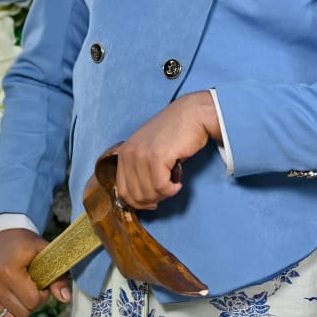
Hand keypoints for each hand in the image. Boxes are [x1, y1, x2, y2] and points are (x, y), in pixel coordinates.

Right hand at [0, 229, 70, 316]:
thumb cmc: (28, 245)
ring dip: (22, 310)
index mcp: (9, 272)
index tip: (42, 283)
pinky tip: (13, 300)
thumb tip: (65, 298)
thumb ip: (58, 276)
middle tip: (33, 287)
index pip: (32, 301)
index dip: (43, 294)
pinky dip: (8, 314)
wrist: (6, 238)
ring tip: (24, 293)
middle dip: (34, 302)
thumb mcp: (46, 253)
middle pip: (22, 312)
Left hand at [115, 91, 220, 208]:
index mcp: (125, 152)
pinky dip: (172, 189)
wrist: (193, 114)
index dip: (138, 202)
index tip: (153, 202)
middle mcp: (129, 153)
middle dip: (153, 198)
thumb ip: (142, 169)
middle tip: (167, 189)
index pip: (123, 190)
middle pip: (134, 195)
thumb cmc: (177, 132)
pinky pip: (161, 186)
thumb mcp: (150, 149)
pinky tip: (178, 181)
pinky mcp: (156, 157)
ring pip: (148, 192)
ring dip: (164, 193)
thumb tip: (144, 197)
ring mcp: (141, 155)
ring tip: (174, 182)